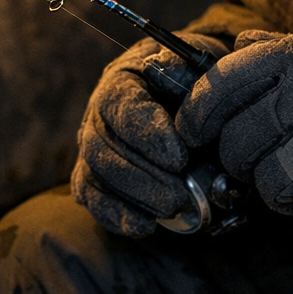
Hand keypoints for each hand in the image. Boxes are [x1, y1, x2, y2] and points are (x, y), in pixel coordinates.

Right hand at [72, 33, 226, 235]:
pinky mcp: (93, 177)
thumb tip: (182, 100)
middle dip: (141, 175)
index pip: (121, 104)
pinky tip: (144, 226)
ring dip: (133, 196)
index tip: (180, 159)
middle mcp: (98, 113)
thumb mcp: (200, 67)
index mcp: (122, 79)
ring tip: (171, 209)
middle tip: (179, 195)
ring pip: (95, 174)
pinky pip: (93, 199)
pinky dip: (115, 215)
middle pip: (102, 146)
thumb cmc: (197, 83)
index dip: (146, 133)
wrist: (191, 101)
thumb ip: (191, 77)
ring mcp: (92, 146)